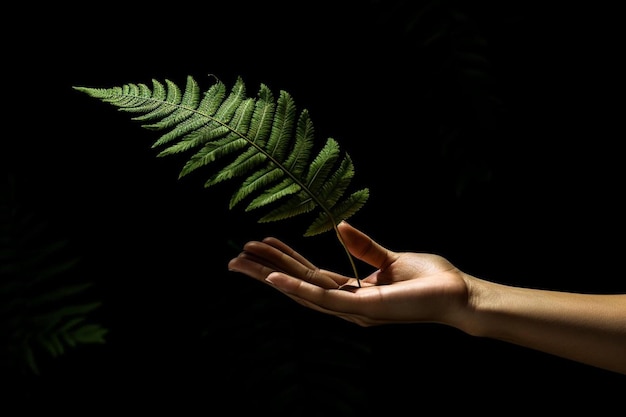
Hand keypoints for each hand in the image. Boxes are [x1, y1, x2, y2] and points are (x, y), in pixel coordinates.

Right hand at [228, 221, 470, 326]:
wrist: (459, 294)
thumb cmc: (430, 279)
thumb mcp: (391, 258)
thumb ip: (364, 246)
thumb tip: (338, 226)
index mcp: (353, 292)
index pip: (310, 276)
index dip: (284, 260)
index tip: (260, 243)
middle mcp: (347, 305)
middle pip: (298, 286)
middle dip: (265, 271)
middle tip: (234, 258)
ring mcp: (352, 310)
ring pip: (302, 292)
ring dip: (271, 277)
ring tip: (242, 263)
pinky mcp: (362, 309)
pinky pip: (323, 297)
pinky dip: (296, 288)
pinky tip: (273, 278)